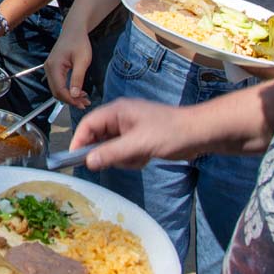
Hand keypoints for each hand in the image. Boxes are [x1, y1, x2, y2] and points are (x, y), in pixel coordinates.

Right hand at [45, 28, 93, 107]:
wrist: (74, 30)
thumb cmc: (79, 42)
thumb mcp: (82, 61)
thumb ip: (77, 78)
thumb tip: (74, 95)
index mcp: (54, 66)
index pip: (59, 90)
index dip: (70, 99)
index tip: (82, 104)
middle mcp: (49, 68)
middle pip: (56, 91)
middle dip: (70, 100)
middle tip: (85, 103)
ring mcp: (50, 68)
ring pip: (57, 89)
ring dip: (69, 96)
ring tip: (83, 99)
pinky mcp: (53, 68)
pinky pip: (58, 83)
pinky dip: (67, 90)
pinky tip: (77, 91)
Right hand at [71, 98, 196, 170]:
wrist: (199, 134)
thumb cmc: (170, 133)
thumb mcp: (138, 145)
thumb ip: (111, 153)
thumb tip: (88, 161)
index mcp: (117, 111)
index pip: (88, 124)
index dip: (79, 140)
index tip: (75, 159)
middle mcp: (120, 117)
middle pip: (98, 136)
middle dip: (106, 152)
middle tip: (119, 160)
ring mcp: (130, 128)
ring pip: (111, 147)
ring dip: (122, 157)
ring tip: (139, 157)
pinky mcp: (138, 138)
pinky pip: (124, 151)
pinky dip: (132, 158)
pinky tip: (145, 157)